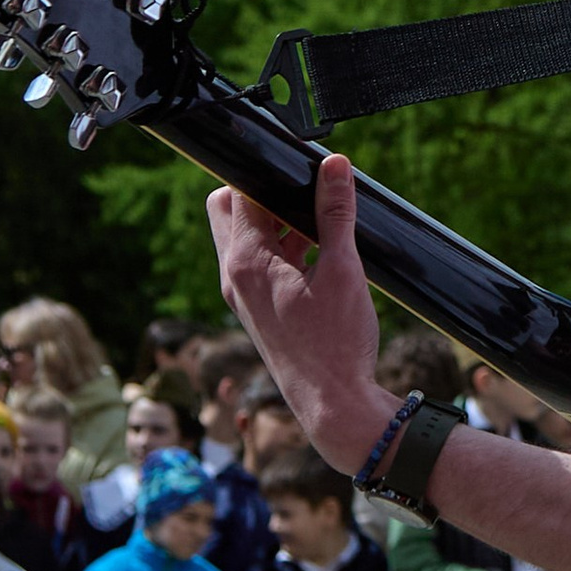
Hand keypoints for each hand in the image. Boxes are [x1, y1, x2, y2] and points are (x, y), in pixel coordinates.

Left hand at [209, 163, 394, 473]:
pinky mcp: (257, 308)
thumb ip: (336, 213)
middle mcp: (234, 277)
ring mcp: (242, 295)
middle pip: (228, 210)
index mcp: (246, 263)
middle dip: (260, 193)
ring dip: (273, 222)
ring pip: (244, 237)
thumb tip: (335, 166)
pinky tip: (320, 252)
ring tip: (318, 225)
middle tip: (302, 195)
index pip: (239, 193)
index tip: (300, 166)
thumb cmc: (337, 343)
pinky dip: (281, 248)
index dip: (269, 172)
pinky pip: (259, 263)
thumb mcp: (343, 270)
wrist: (333, 404)